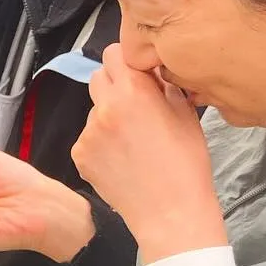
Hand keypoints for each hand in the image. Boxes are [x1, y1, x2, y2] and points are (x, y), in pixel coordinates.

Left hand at [71, 44, 224, 262]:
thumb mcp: (186, 113)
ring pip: (93, 109)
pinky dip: (101, 142)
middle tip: (136, 104)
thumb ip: (164, 85)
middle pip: (99, 76)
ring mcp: (88, 132)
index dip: (129, 61)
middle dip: (115, 84)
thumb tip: (153, 71)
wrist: (171, 213)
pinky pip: (88, 136)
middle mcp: (104, 107)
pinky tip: (122, 158)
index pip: (115, 52)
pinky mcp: (80, 154)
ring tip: (133, 140)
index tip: (139, 74)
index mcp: (132, 91)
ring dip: (108, 115)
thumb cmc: (186, 164)